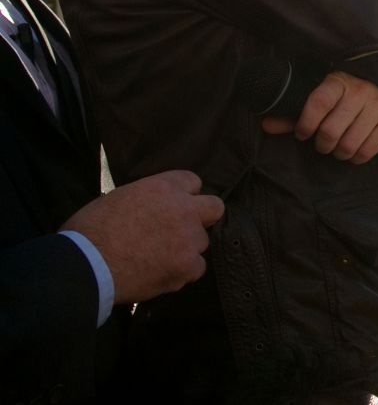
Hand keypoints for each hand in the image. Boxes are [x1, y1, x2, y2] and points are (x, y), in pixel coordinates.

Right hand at [61, 170, 224, 303]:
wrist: (85, 266)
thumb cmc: (89, 230)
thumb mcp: (116, 198)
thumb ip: (144, 199)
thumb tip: (149, 207)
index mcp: (163, 188)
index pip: (193, 181)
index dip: (183, 195)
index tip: (173, 206)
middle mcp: (183, 209)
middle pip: (214, 207)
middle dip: (203, 217)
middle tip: (182, 229)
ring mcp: (189, 239)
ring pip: (202, 242)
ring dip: (186, 249)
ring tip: (160, 258)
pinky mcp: (187, 266)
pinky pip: (196, 268)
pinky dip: (182, 272)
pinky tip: (161, 274)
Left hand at [262, 71, 377, 162]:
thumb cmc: (352, 96)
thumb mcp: (326, 96)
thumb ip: (297, 112)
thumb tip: (267, 125)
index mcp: (340, 81)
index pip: (318, 102)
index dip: (305, 123)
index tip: (303, 133)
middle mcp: (362, 91)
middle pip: (330, 131)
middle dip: (322, 144)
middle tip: (324, 143)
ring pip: (348, 145)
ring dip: (339, 152)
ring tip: (340, 147)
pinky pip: (368, 151)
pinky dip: (357, 157)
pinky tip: (356, 149)